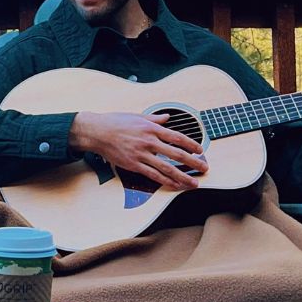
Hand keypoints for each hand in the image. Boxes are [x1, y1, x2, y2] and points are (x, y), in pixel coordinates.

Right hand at [69, 111, 207, 190]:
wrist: (96, 132)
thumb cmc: (115, 122)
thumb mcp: (136, 116)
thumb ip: (154, 118)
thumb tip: (167, 118)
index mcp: (151, 128)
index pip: (176, 137)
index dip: (191, 144)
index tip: (200, 150)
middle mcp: (148, 141)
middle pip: (176, 154)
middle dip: (193, 162)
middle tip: (205, 168)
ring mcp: (141, 154)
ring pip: (167, 168)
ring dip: (183, 176)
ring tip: (194, 183)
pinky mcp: (134, 165)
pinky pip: (153, 175)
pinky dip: (166, 181)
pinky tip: (175, 185)